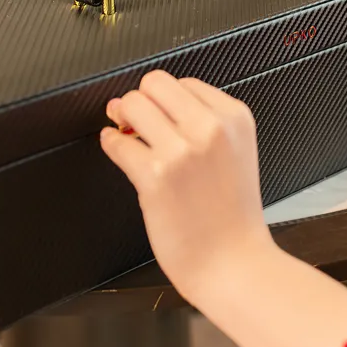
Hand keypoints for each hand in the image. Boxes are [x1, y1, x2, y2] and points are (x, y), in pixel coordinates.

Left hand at [99, 71, 276, 296]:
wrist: (234, 264)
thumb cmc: (232, 217)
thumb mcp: (235, 153)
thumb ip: (202, 124)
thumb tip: (141, 101)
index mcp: (235, 118)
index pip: (185, 82)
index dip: (166, 100)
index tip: (161, 117)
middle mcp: (210, 128)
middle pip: (154, 84)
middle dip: (141, 101)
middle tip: (139, 123)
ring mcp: (182, 151)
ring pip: (131, 105)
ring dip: (123, 120)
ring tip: (130, 138)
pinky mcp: (155, 176)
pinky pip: (116, 142)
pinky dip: (112, 144)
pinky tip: (121, 153)